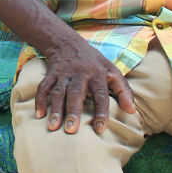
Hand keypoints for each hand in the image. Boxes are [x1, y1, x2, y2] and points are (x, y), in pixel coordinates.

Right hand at [0, 0, 135, 134]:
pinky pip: (43, 87)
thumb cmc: (94, 61)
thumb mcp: (112, 70)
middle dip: (73, 111)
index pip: (100, 94)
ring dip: (55, 109)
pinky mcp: (51, 73)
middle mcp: (80, 73)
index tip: (101, 128)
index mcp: (97, 74)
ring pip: (58, 91)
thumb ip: (123, 90)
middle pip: (76, 93)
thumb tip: (132, 111)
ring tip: (53, 127)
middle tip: (71, 130)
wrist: (68, 42)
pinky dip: (40, 99)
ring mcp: (63, 73)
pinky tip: (39, 114)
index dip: (101, 111)